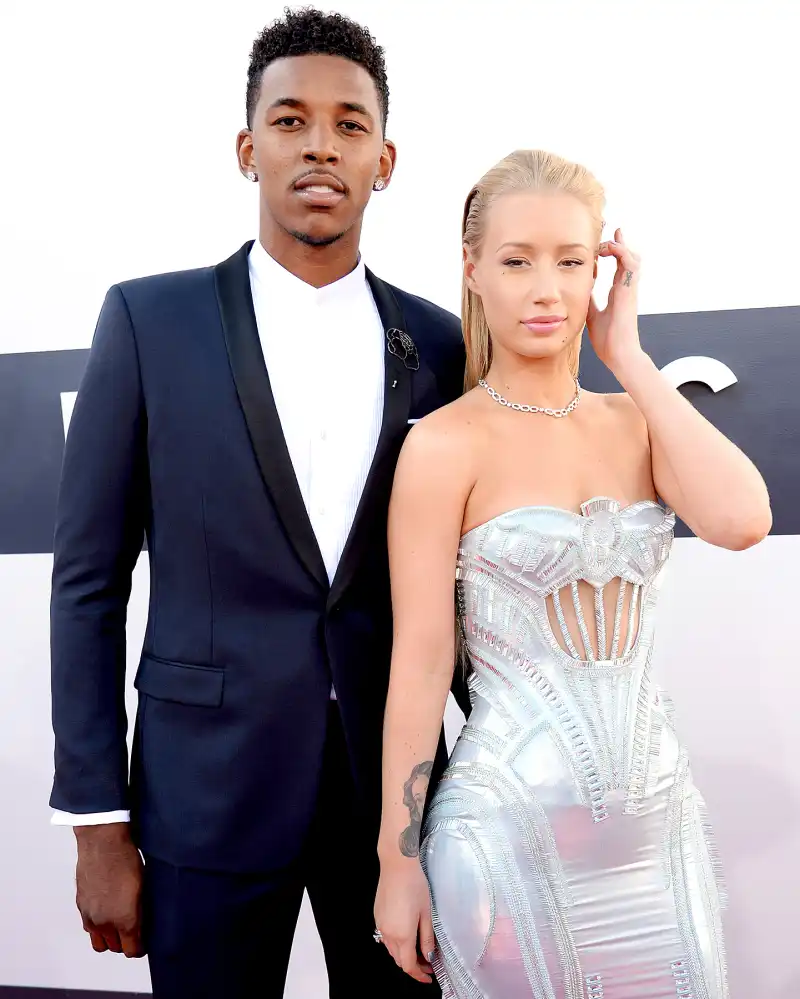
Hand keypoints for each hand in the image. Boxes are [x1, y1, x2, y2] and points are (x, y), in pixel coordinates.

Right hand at [74, 823, 144, 957]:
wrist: (102, 843)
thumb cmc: (126, 859)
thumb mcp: (143, 886)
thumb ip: (141, 911)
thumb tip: (143, 922)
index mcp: (125, 920)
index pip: (132, 950)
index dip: (140, 948)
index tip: (144, 941)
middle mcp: (105, 923)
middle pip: (115, 948)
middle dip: (125, 942)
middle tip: (134, 931)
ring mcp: (90, 916)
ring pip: (99, 942)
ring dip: (109, 937)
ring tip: (118, 923)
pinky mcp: (81, 906)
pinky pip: (89, 926)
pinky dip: (97, 924)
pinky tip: (106, 910)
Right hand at [374, 858, 435, 983]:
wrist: (397, 865)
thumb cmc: (415, 886)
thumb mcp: (426, 914)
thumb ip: (427, 938)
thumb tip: (429, 956)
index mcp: (402, 935)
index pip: (409, 965)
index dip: (419, 975)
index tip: (428, 976)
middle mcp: (388, 934)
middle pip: (399, 960)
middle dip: (413, 965)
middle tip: (428, 963)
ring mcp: (380, 925)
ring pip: (391, 950)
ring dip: (404, 954)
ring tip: (419, 949)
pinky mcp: (377, 916)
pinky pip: (386, 937)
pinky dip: (396, 943)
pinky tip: (406, 934)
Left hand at [586, 228, 644, 375]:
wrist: (618, 354)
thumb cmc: (607, 340)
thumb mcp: (590, 315)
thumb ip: (587, 300)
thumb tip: (576, 289)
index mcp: (617, 292)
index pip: (617, 265)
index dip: (611, 251)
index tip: (601, 242)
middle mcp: (625, 288)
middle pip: (628, 257)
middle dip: (619, 242)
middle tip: (610, 229)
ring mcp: (629, 289)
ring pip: (633, 258)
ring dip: (621, 246)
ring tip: (609, 239)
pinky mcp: (629, 291)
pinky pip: (631, 265)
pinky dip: (623, 253)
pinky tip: (611, 248)